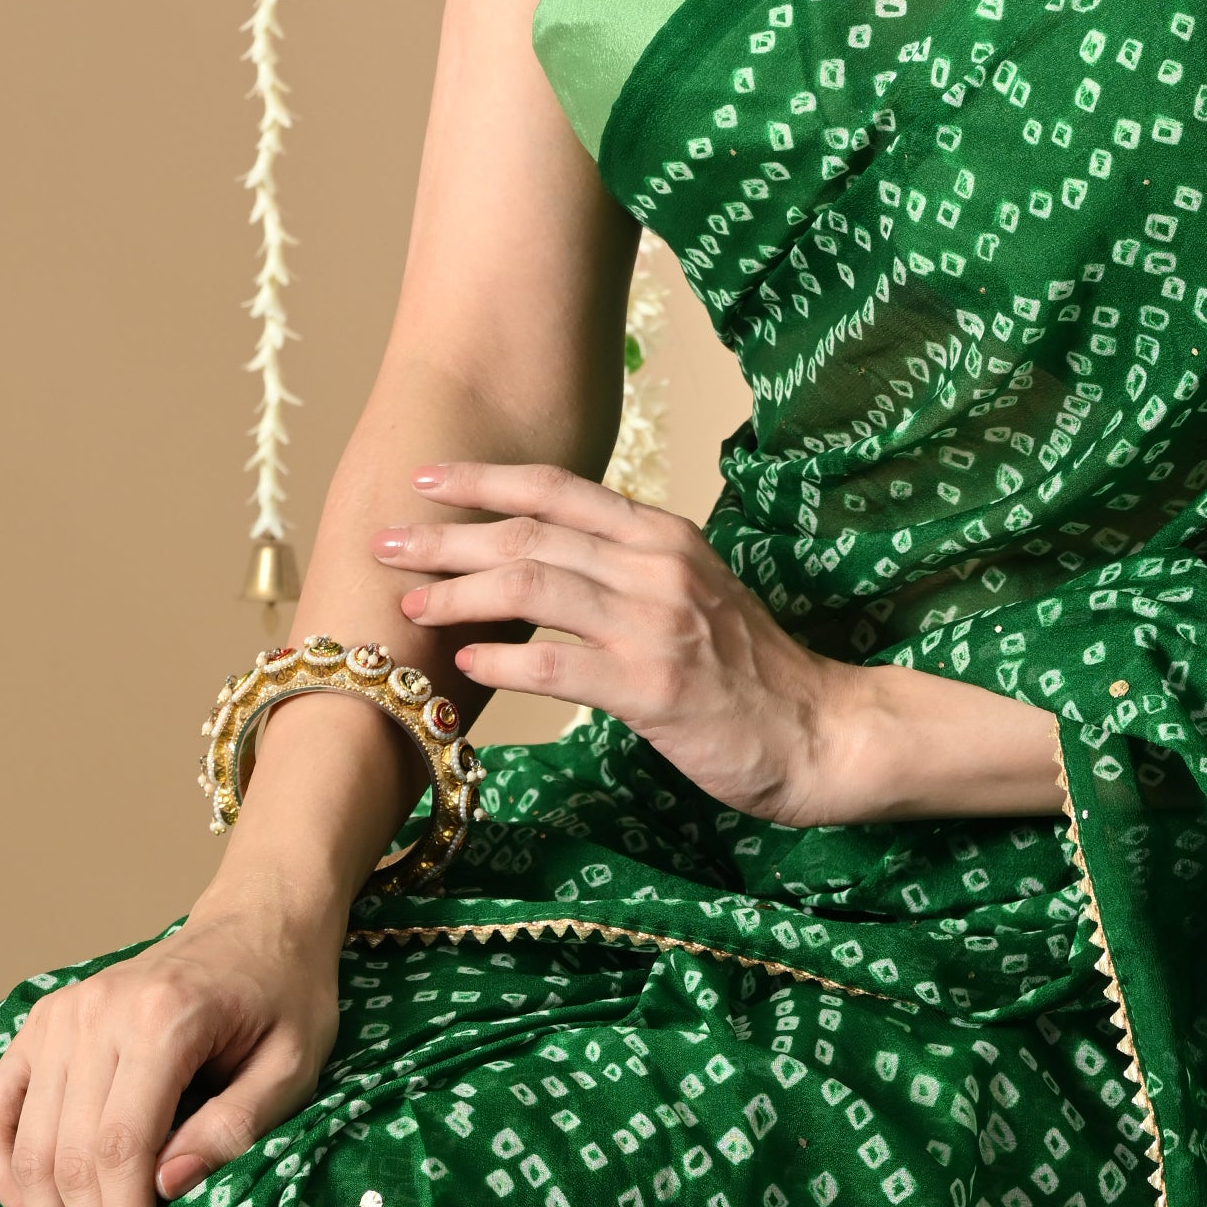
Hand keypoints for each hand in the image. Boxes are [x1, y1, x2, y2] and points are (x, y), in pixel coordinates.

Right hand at [0, 896, 340, 1206]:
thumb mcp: (296, 1058)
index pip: (121, 1149)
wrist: (259, 918)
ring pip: (29, 1149)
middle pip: (69, 1160)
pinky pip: (1, 1113)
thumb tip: (167, 1190)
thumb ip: (237, 1123)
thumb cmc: (286, 990)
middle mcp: (99, 1013)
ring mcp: (63, 1016)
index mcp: (164, 1018)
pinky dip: (8, 1179)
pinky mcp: (45, 1025)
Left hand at [376, 463, 1062, 823]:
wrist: (819, 730)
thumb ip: (624, 571)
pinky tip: (466, 669)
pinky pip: (560, 665)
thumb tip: (543, 562)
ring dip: (461, 594)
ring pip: (536, 590)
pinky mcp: (655, 687)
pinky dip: (505, 663)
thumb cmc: (747, 670)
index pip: (560, 490)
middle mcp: (657, 566)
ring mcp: (657, 624)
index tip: (426, 477)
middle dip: (450, 536)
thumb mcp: (691, 594)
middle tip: (387, 543)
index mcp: (663, 536)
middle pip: (532, 535)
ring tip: (409, 605)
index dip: (487, 480)